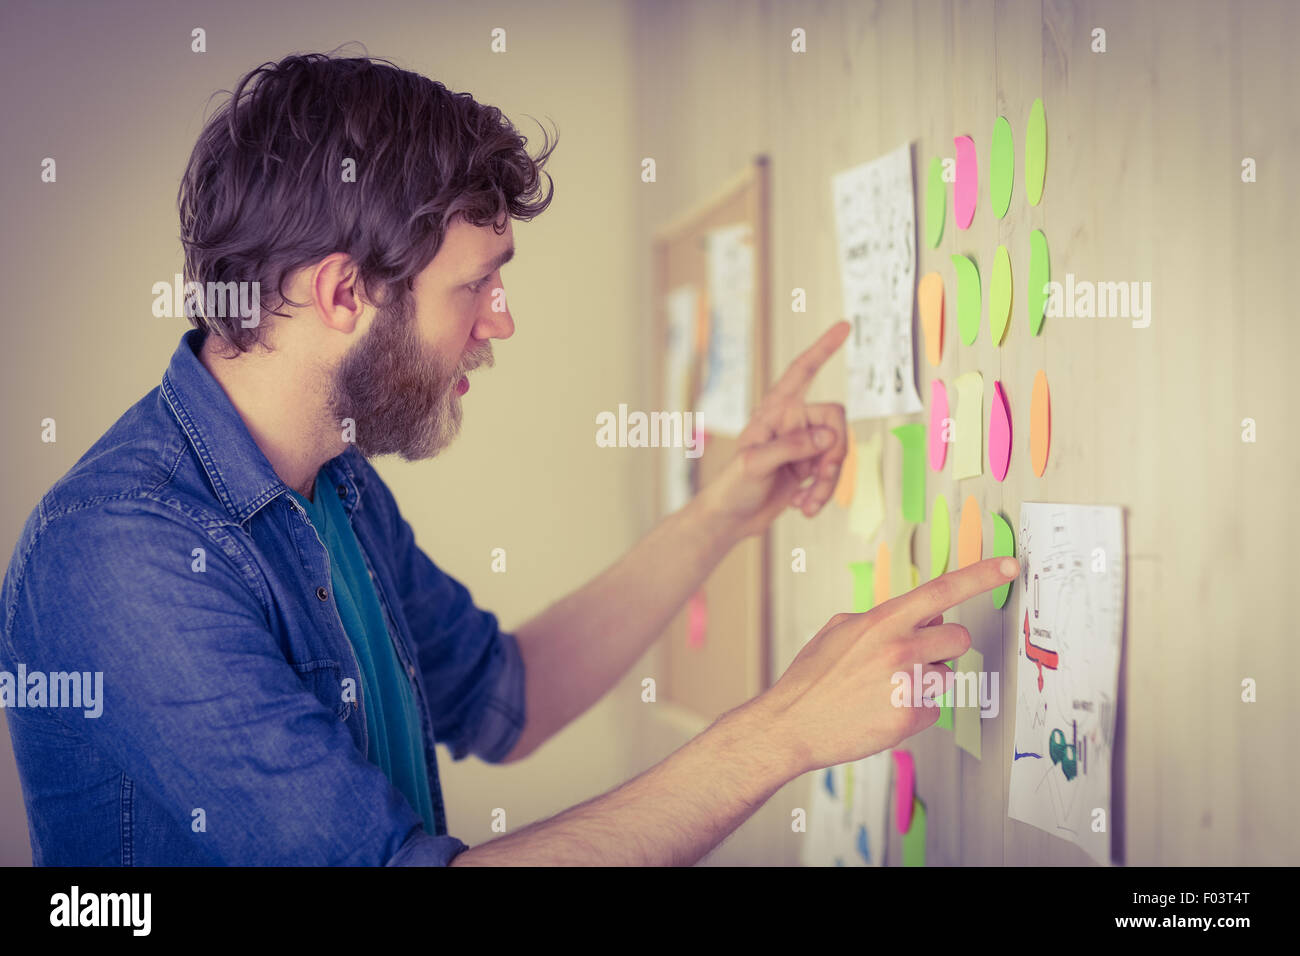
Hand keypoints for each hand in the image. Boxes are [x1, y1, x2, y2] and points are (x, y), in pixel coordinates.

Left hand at [696, 321, 850, 538]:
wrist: (730, 519)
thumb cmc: (732, 486)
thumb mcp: (756, 463)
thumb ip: (793, 446)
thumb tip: (828, 437)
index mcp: (776, 411)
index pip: (802, 371)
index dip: (823, 349)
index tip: (844, 327)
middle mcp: (792, 423)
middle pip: (836, 424)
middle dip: (833, 456)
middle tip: (817, 478)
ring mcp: (802, 446)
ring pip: (838, 455)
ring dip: (827, 483)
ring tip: (805, 503)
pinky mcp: (809, 468)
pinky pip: (833, 475)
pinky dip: (823, 494)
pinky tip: (803, 507)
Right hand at [750, 557, 1020, 775]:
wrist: (791, 723)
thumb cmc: (813, 678)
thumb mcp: (840, 630)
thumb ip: (882, 618)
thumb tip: (920, 616)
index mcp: (882, 621)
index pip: (942, 590)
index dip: (980, 575)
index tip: (1009, 565)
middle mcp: (899, 648)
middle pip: (958, 637)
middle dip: (944, 646)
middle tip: (915, 656)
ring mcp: (907, 684)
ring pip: (947, 675)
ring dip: (926, 681)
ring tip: (886, 689)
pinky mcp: (909, 718)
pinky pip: (934, 709)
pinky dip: (914, 711)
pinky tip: (883, 710)